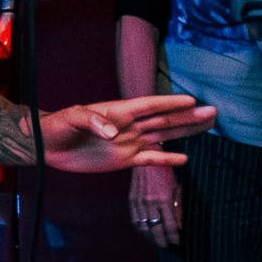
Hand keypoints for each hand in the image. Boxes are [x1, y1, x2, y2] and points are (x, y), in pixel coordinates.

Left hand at [40, 91, 216, 172]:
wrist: (48, 146)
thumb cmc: (58, 125)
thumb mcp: (71, 117)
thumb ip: (93, 120)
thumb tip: (114, 133)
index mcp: (119, 110)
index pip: (151, 106)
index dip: (171, 103)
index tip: (192, 100)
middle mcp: (129, 125)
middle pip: (165, 120)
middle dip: (188, 116)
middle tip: (213, 112)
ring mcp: (128, 143)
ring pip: (163, 136)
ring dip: (184, 132)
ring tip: (207, 126)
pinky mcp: (124, 160)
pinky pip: (150, 158)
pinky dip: (166, 158)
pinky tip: (184, 158)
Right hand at [129, 162, 181, 247]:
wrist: (147, 155)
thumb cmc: (167, 171)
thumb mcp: (178, 187)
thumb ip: (179, 208)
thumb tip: (180, 226)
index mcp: (164, 200)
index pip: (169, 226)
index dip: (174, 237)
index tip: (177, 242)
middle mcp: (150, 203)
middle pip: (156, 230)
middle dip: (162, 241)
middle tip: (167, 246)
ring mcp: (139, 202)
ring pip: (144, 228)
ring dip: (151, 237)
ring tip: (157, 242)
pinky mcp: (132, 199)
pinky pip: (135, 220)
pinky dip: (141, 229)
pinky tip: (146, 232)